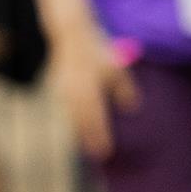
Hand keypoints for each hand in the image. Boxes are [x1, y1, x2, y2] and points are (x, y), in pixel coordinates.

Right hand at [47, 27, 136, 160]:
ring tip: (90, 148)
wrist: (70, 36)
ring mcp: (64, 90)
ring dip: (82, 132)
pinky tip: (80, 131)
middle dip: (91, 137)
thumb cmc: (97, 52)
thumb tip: (132, 108)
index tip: (106, 149)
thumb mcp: (115, 68)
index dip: (100, 133)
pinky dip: (75, 121)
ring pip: (73, 116)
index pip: (95, 115)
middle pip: (83, 119)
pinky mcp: (58, 89)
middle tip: (100, 155)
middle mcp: (75, 90)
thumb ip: (124, 89)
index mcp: (90, 84)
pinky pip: (68, 109)